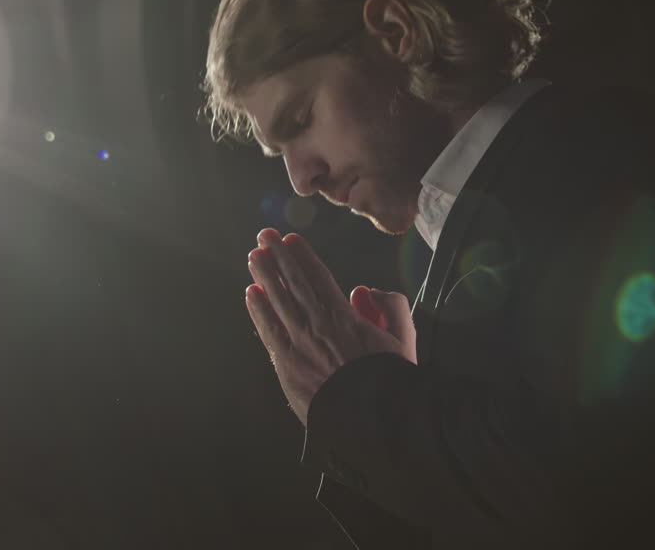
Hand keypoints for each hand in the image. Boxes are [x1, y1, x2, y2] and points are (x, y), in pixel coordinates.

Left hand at [245, 228, 416, 425]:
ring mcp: (300, 344)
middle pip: (293, 282)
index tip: (290, 239)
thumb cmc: (389, 381)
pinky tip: (250, 293)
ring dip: (264, 276)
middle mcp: (319, 324)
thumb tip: (364, 290)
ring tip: (254, 256)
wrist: (374, 419)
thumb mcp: (404, 339)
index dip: (302, 256)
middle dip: (277, 257)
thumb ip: (392, 308)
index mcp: (346, 316)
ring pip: (277, 301)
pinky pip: (268, 331)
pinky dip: (258, 311)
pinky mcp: (287, 365)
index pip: (318, 277)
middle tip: (264, 235)